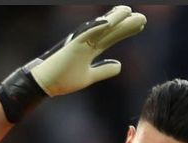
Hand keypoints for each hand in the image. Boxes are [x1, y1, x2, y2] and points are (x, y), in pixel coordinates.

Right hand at [0, 5, 145, 122]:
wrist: (45, 85)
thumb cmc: (63, 79)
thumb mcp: (89, 76)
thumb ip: (103, 70)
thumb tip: (119, 66)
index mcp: (91, 49)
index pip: (112, 36)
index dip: (126, 30)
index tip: (141, 25)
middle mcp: (86, 43)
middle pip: (110, 30)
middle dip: (126, 24)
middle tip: (142, 17)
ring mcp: (79, 43)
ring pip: (100, 29)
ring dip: (114, 20)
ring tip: (129, 12)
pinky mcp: (71, 46)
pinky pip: (85, 34)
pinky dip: (96, 27)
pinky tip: (109, 22)